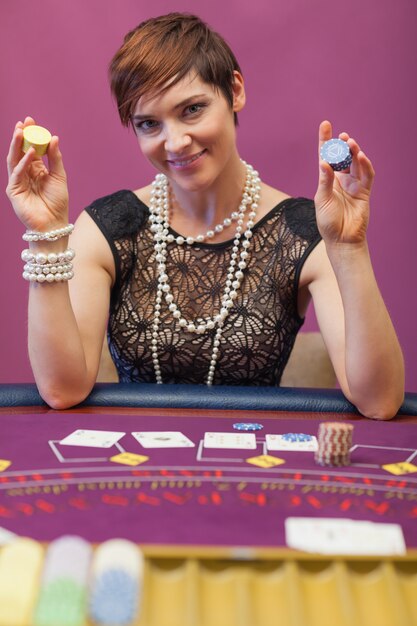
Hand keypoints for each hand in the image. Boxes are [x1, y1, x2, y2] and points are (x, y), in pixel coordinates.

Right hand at [6, 117, 68, 231]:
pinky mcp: (14, 191)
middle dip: (20, 136)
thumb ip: (55, 158)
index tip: (31, 120)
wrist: (54, 223)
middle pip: (20, 151)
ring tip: (21, 131)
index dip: (30, 135)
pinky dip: (23, 162)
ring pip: (14, 159)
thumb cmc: (58, 202)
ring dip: (17, 145)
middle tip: (23, 122)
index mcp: (36, 169)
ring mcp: (18, 182)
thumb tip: (54, 138)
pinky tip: (30, 153)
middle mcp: (25, 173)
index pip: (31, 148)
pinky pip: (16, 174)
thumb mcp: (60, 176)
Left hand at [314, 120, 374, 246]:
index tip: (325, 124)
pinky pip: (367, 175)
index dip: (326, 140)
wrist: (342, 239)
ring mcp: (353, 185)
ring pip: (355, 163)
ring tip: (350, 142)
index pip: (326, 156)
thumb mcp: (322, 199)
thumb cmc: (328, 222)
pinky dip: (365, 165)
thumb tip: (324, 162)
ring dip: (354, 152)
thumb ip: (325, 181)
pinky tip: (360, 156)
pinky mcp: (364, 192)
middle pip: (342, 157)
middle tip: (342, 135)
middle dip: (342, 144)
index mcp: (327, 180)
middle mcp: (340, 180)